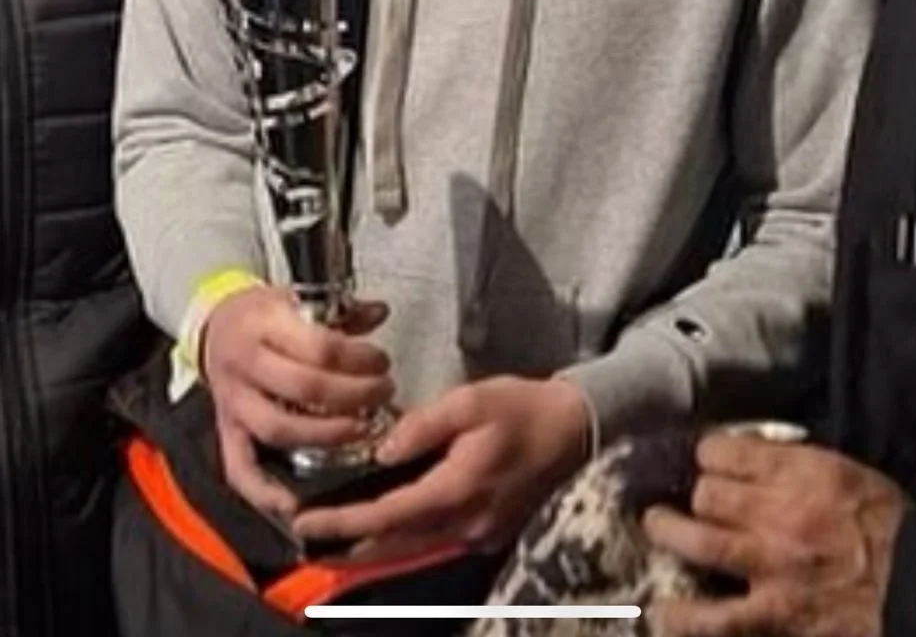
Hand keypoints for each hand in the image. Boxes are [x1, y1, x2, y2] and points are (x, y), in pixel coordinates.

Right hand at [202, 284, 392, 519]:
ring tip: (362, 430)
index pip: (318, 347)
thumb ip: (340, 310)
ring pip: (280, 429)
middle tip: (382, 394)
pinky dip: (265, 492)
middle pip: (305, 388)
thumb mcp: (296, 297)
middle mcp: (246, 363)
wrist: (214, 325)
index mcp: (264, 323)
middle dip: (353, 395)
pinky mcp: (227, 430)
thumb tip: (380, 313)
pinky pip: (240, 468)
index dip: (357, 359)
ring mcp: (234, 401)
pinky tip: (296, 502)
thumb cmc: (260, 314)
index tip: (381, 362)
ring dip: (327, 436)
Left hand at [293, 373, 589, 552]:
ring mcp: (477, 534)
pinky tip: (382, 525)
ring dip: (371, 546)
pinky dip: (401, 537)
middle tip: (306, 536)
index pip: (387, 515)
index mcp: (457, 489)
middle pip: (394, 545)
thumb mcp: (471, 400)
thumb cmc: (521, 408)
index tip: (306, 521)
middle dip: (347, 545)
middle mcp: (464, 523)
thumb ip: (423, 425)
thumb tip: (381, 451)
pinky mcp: (485, 532)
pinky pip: (433, 541)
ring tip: (332, 536)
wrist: (575, 430)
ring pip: (412, 549)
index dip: (343, 521)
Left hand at [643, 432, 906, 636]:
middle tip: (691, 499)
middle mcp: (778, 514)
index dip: (710, 455)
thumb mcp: (841, 471)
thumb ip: (791, 462)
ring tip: (656, 525)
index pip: (725, 450)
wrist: (914, 583)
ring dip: (669, 531)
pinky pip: (716, 618)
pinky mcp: (773, 616)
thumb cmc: (883, 524)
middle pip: (708, 493)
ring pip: (699, 542)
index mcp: (799, 473)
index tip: (708, 462)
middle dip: (696, 494)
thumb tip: (747, 455)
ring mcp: (771, 568)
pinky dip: (684, 615)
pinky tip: (662, 608)